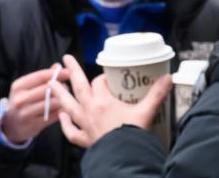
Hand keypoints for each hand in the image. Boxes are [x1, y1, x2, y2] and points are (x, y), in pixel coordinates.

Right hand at [0, 65, 70, 143]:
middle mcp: (20, 98)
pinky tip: (65, 111)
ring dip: (63, 101)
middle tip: (68, 88)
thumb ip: (42, 77)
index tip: (69, 71)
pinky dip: (62, 113)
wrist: (11, 124)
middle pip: (47, 90)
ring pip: (52, 104)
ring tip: (68, 99)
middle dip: (61, 88)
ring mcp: (26, 113)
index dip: (56, 73)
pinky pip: (53, 117)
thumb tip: (57, 66)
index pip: (40, 76)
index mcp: (18, 86)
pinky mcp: (34, 125)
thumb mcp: (26, 88)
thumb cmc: (22, 101)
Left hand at [53, 54, 171, 147]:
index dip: (103, 78)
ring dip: (59, 93)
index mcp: (103, 101)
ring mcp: (85, 124)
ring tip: (51, 83)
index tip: (108, 78)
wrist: (127, 159)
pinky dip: (65, 125)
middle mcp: (90, 110)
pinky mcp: (86, 140)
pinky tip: (61, 118)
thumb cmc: (134, 136)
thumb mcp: (146, 112)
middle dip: (71, 70)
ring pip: (68, 105)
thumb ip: (156, 94)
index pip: (99, 82)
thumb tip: (168, 78)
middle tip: (64, 58)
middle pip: (78, 86)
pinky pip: (71, 131)